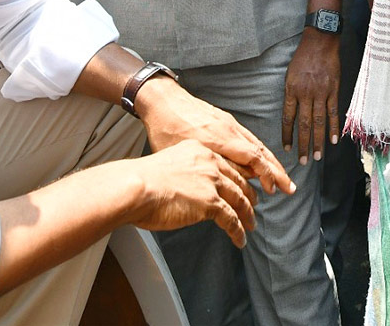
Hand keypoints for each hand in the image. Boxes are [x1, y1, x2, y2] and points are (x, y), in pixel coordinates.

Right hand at [126, 140, 257, 248]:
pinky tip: (240, 238)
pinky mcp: (211, 203)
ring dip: (247, 215)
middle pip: (238, 181)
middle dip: (248, 194)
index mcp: (199, 151)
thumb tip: (186, 186)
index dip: (239, 176)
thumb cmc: (141, 180)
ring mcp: (212, 183)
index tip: (244, 183)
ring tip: (250, 224)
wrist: (136, 187)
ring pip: (239, 200)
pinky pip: (232, 219)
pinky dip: (238, 231)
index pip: (227, 164)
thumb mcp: (167, 164)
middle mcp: (210, 163)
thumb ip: (183, 171)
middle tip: (253, 204)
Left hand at [133, 76, 294, 195]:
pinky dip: (259, 151)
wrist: (162, 99)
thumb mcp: (183, 152)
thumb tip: (233, 181)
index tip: (273, 189)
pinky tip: (261, 160)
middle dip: (277, 171)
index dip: (266, 174)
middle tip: (290, 187)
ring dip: (271, 162)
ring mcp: (228, 123)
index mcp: (219, 138)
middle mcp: (228, 129)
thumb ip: (208, 165)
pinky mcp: (225, 120)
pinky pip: (248, 137)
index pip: (252, 157)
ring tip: (281, 177)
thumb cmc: (166, 127)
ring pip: (256, 144)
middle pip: (260, 151)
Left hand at [282, 29, 340, 164]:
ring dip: (318, 141)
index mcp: (291, 89)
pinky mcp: (334, 90)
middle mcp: (305, 93)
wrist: (320, 41)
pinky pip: (334, 112)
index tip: (287, 148)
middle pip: (304, 124)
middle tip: (303, 161)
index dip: (287, 134)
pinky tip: (333, 140)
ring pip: (319, 122)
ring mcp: (321, 92)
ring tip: (317, 156)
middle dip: (303, 144)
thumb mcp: (290, 74)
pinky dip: (334, 127)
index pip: (288, 118)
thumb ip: (291, 93)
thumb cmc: (303, 57)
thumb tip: (292, 113)